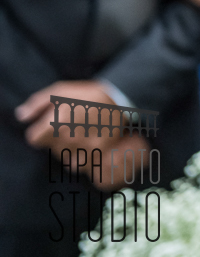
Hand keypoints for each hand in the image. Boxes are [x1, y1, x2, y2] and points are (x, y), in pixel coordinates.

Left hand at [16, 81, 147, 170]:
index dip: (41, 131)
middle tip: (72, 125)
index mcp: (55, 123)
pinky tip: (88, 145)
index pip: (34, 139)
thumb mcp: (61, 90)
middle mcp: (67, 138)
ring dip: (69, 149)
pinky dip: (81, 158)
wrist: (121, 100)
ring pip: (64, 158)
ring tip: (81, 135)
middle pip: (51, 148)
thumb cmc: (88, 94)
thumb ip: (38, 103)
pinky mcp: (96, 153)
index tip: (51, 124)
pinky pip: (80, 165)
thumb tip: (21, 116)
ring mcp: (82, 148)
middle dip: (57, 139)